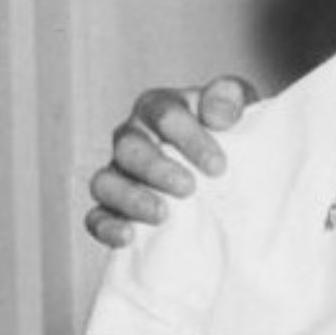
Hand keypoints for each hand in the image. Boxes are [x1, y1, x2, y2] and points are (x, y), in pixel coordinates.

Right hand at [85, 76, 259, 246]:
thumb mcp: (238, 103)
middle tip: (188, 187)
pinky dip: (107, 226)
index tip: (218, 166)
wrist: (230, 160)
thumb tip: (218, 115)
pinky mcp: (114, 207)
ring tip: (162, 214)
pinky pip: (97, 217)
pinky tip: (128, 236)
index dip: (188, 138)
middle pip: (128, 148)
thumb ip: (230, 98)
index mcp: (158, 107)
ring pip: (104, 182)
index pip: (163, 114)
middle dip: (156, 168)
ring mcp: (119, 173)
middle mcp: (132, 137)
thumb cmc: (230, 127)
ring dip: (130, 199)